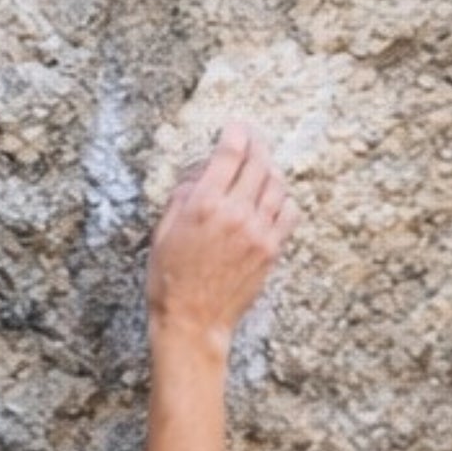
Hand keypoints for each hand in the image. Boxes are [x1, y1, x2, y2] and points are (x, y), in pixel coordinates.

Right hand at [145, 120, 298, 353]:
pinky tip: (272, 203)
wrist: (192, 323)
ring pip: (277, 183)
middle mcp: (235, 213)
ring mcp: (257, 231)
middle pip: (259, 161)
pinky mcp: (271, 248)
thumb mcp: (162, 234)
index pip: (230, 152)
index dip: (235, 132)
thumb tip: (200, 174)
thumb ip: (182, 198)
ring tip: (262, 170)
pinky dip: (283, 200)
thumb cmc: (170, 282)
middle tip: (253, 140)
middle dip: (256, 144)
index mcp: (204, 205)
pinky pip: (289, 211)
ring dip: (270, 171)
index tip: (235, 127)